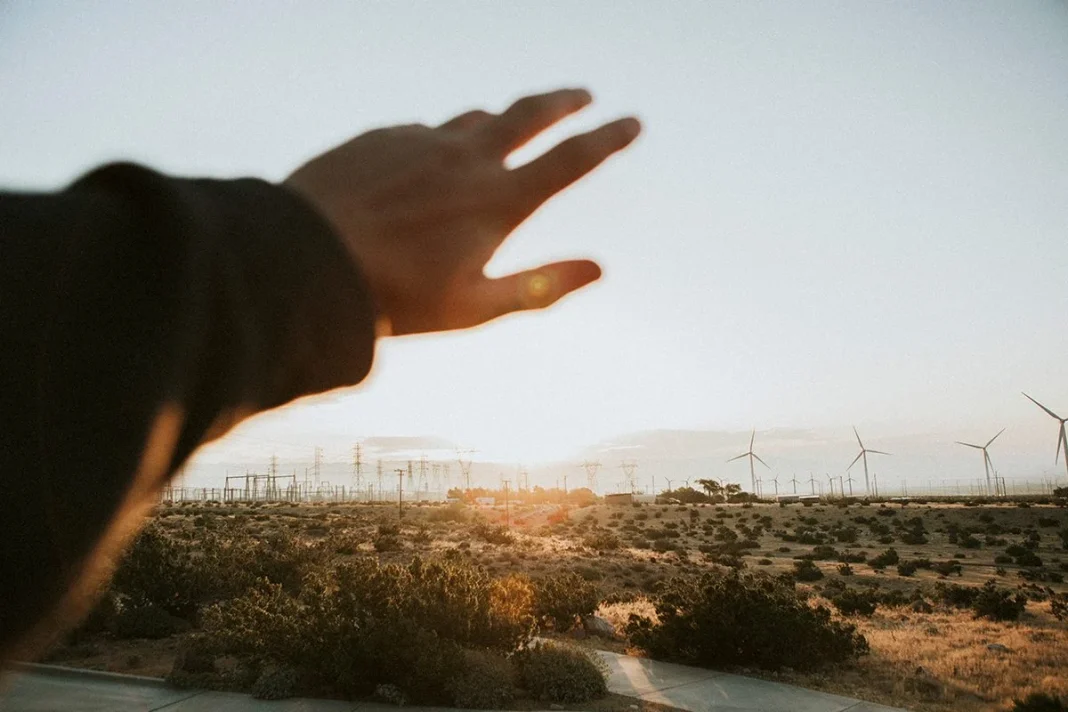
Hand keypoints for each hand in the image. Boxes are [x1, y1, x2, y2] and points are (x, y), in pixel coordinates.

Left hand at [283, 88, 639, 335]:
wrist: (306, 259)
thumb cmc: (395, 297)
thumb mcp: (476, 308)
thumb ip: (541, 287)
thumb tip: (601, 269)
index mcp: (499, 200)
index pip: (572, 159)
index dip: (609, 138)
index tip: (633, 121)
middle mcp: (466, 158)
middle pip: (530, 113)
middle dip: (564, 101)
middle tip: (584, 95)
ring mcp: (421, 141)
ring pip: (475, 117)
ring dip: (501, 120)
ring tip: (508, 127)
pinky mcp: (381, 137)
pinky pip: (424, 130)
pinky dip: (442, 139)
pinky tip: (430, 159)